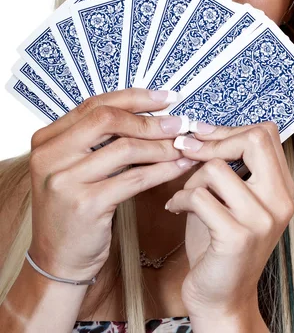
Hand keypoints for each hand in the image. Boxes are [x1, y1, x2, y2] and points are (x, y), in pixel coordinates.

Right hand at [28, 88, 196, 281]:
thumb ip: (97, 140)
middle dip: (149, 120)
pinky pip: (134, 178)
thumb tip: (148, 113)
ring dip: (161, 145)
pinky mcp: (86, 205)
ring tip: (183, 145)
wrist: (58, 260)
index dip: (134, 98)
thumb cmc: (73, 209)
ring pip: (125, 148)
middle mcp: (50, 156)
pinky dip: (162, 170)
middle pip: (108, 120)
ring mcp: (65, 181)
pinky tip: (179, 167)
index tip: (165, 98)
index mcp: (46, 140)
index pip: (94, 105)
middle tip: (179, 122)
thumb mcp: (75, 168)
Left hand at [164, 121, 293, 319]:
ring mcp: (262, 219)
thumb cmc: (220, 243)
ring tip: (185, 195)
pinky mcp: (238, 236)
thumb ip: (225, 165)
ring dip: (191, 178)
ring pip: (217, 168)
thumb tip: (199, 130)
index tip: (203, 135)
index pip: (266, 134)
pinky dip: (179, 199)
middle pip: (254, 139)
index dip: (230, 129)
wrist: (221, 297)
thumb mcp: (230, 198)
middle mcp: (280, 200)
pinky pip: (199, 196)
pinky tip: (176, 209)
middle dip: (214, 140)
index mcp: (281, 187)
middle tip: (187, 150)